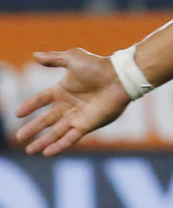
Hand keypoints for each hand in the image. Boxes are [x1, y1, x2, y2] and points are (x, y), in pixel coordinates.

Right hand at [15, 49, 131, 155]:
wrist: (120, 78)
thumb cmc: (98, 67)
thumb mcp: (73, 58)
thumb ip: (54, 59)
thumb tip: (34, 54)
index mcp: (64, 90)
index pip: (42, 100)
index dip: (30, 106)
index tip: (17, 113)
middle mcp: (70, 105)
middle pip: (47, 119)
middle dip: (33, 128)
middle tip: (19, 137)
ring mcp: (79, 116)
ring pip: (56, 131)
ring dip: (43, 141)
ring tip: (30, 150)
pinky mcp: (88, 125)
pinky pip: (71, 138)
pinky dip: (59, 145)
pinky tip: (47, 152)